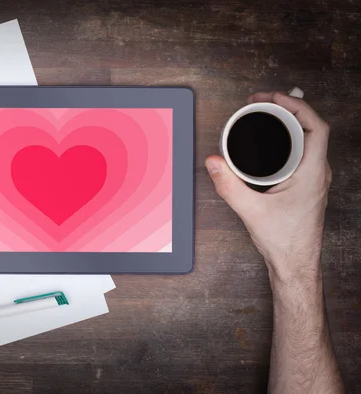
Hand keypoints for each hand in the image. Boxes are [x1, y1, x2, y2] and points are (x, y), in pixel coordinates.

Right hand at [205, 92, 331, 282]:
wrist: (295, 263)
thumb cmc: (284, 241)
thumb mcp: (250, 211)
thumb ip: (229, 185)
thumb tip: (213, 162)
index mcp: (311, 173)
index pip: (316, 126)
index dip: (297, 106)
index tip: (274, 98)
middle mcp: (317, 172)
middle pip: (310, 127)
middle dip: (286, 108)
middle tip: (261, 102)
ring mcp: (313, 178)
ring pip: (307, 139)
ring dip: (287, 123)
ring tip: (263, 115)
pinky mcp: (305, 184)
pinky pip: (300, 151)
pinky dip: (285, 139)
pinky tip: (268, 142)